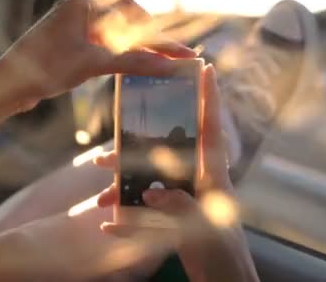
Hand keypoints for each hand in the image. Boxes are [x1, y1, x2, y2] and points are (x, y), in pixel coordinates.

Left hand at [0, 0, 196, 105]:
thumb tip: (168, 65)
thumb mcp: (94, 63)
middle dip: (148, 41)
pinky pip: (101, 47)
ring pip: (114, 36)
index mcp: (83, 3)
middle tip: (174, 58)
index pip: (131, 9)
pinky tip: (132, 69)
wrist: (9, 85)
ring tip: (160, 65)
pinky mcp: (68, 46)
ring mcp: (73, 28)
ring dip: (135, 50)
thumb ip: (133, 62)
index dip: (156, 30)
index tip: (177, 50)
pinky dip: (118, 58)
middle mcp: (79, 10)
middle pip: (124, 22)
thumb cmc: (45, 67)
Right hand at [93, 65, 259, 281]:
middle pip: (164, 155)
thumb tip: (152, 191)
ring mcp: (184, 203)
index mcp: (212, 176)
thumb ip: (179, 204)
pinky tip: (108, 226)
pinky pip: (145, 217)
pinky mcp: (174, 224)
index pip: (210, 130)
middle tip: (108, 151)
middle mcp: (196, 183)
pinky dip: (127, 222)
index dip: (209, 99)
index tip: (206, 69)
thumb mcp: (203, 227)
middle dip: (135, 152)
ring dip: (124, 190)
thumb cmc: (224, 256)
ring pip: (148, 184)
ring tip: (101, 198)